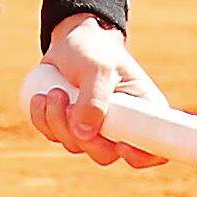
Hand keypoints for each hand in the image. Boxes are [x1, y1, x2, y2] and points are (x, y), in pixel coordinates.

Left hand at [27, 14, 167, 167]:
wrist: (71, 39)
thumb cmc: (94, 49)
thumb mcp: (98, 67)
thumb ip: (94, 99)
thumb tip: (84, 135)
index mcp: (144, 112)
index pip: (154, 149)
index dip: (140, 157)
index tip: (120, 144)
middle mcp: (123, 126)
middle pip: (105, 154)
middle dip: (82, 136)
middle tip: (69, 106)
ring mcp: (96, 129)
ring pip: (76, 146)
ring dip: (58, 122)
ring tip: (54, 91)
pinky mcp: (72, 126)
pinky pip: (54, 136)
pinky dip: (44, 120)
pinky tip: (41, 98)